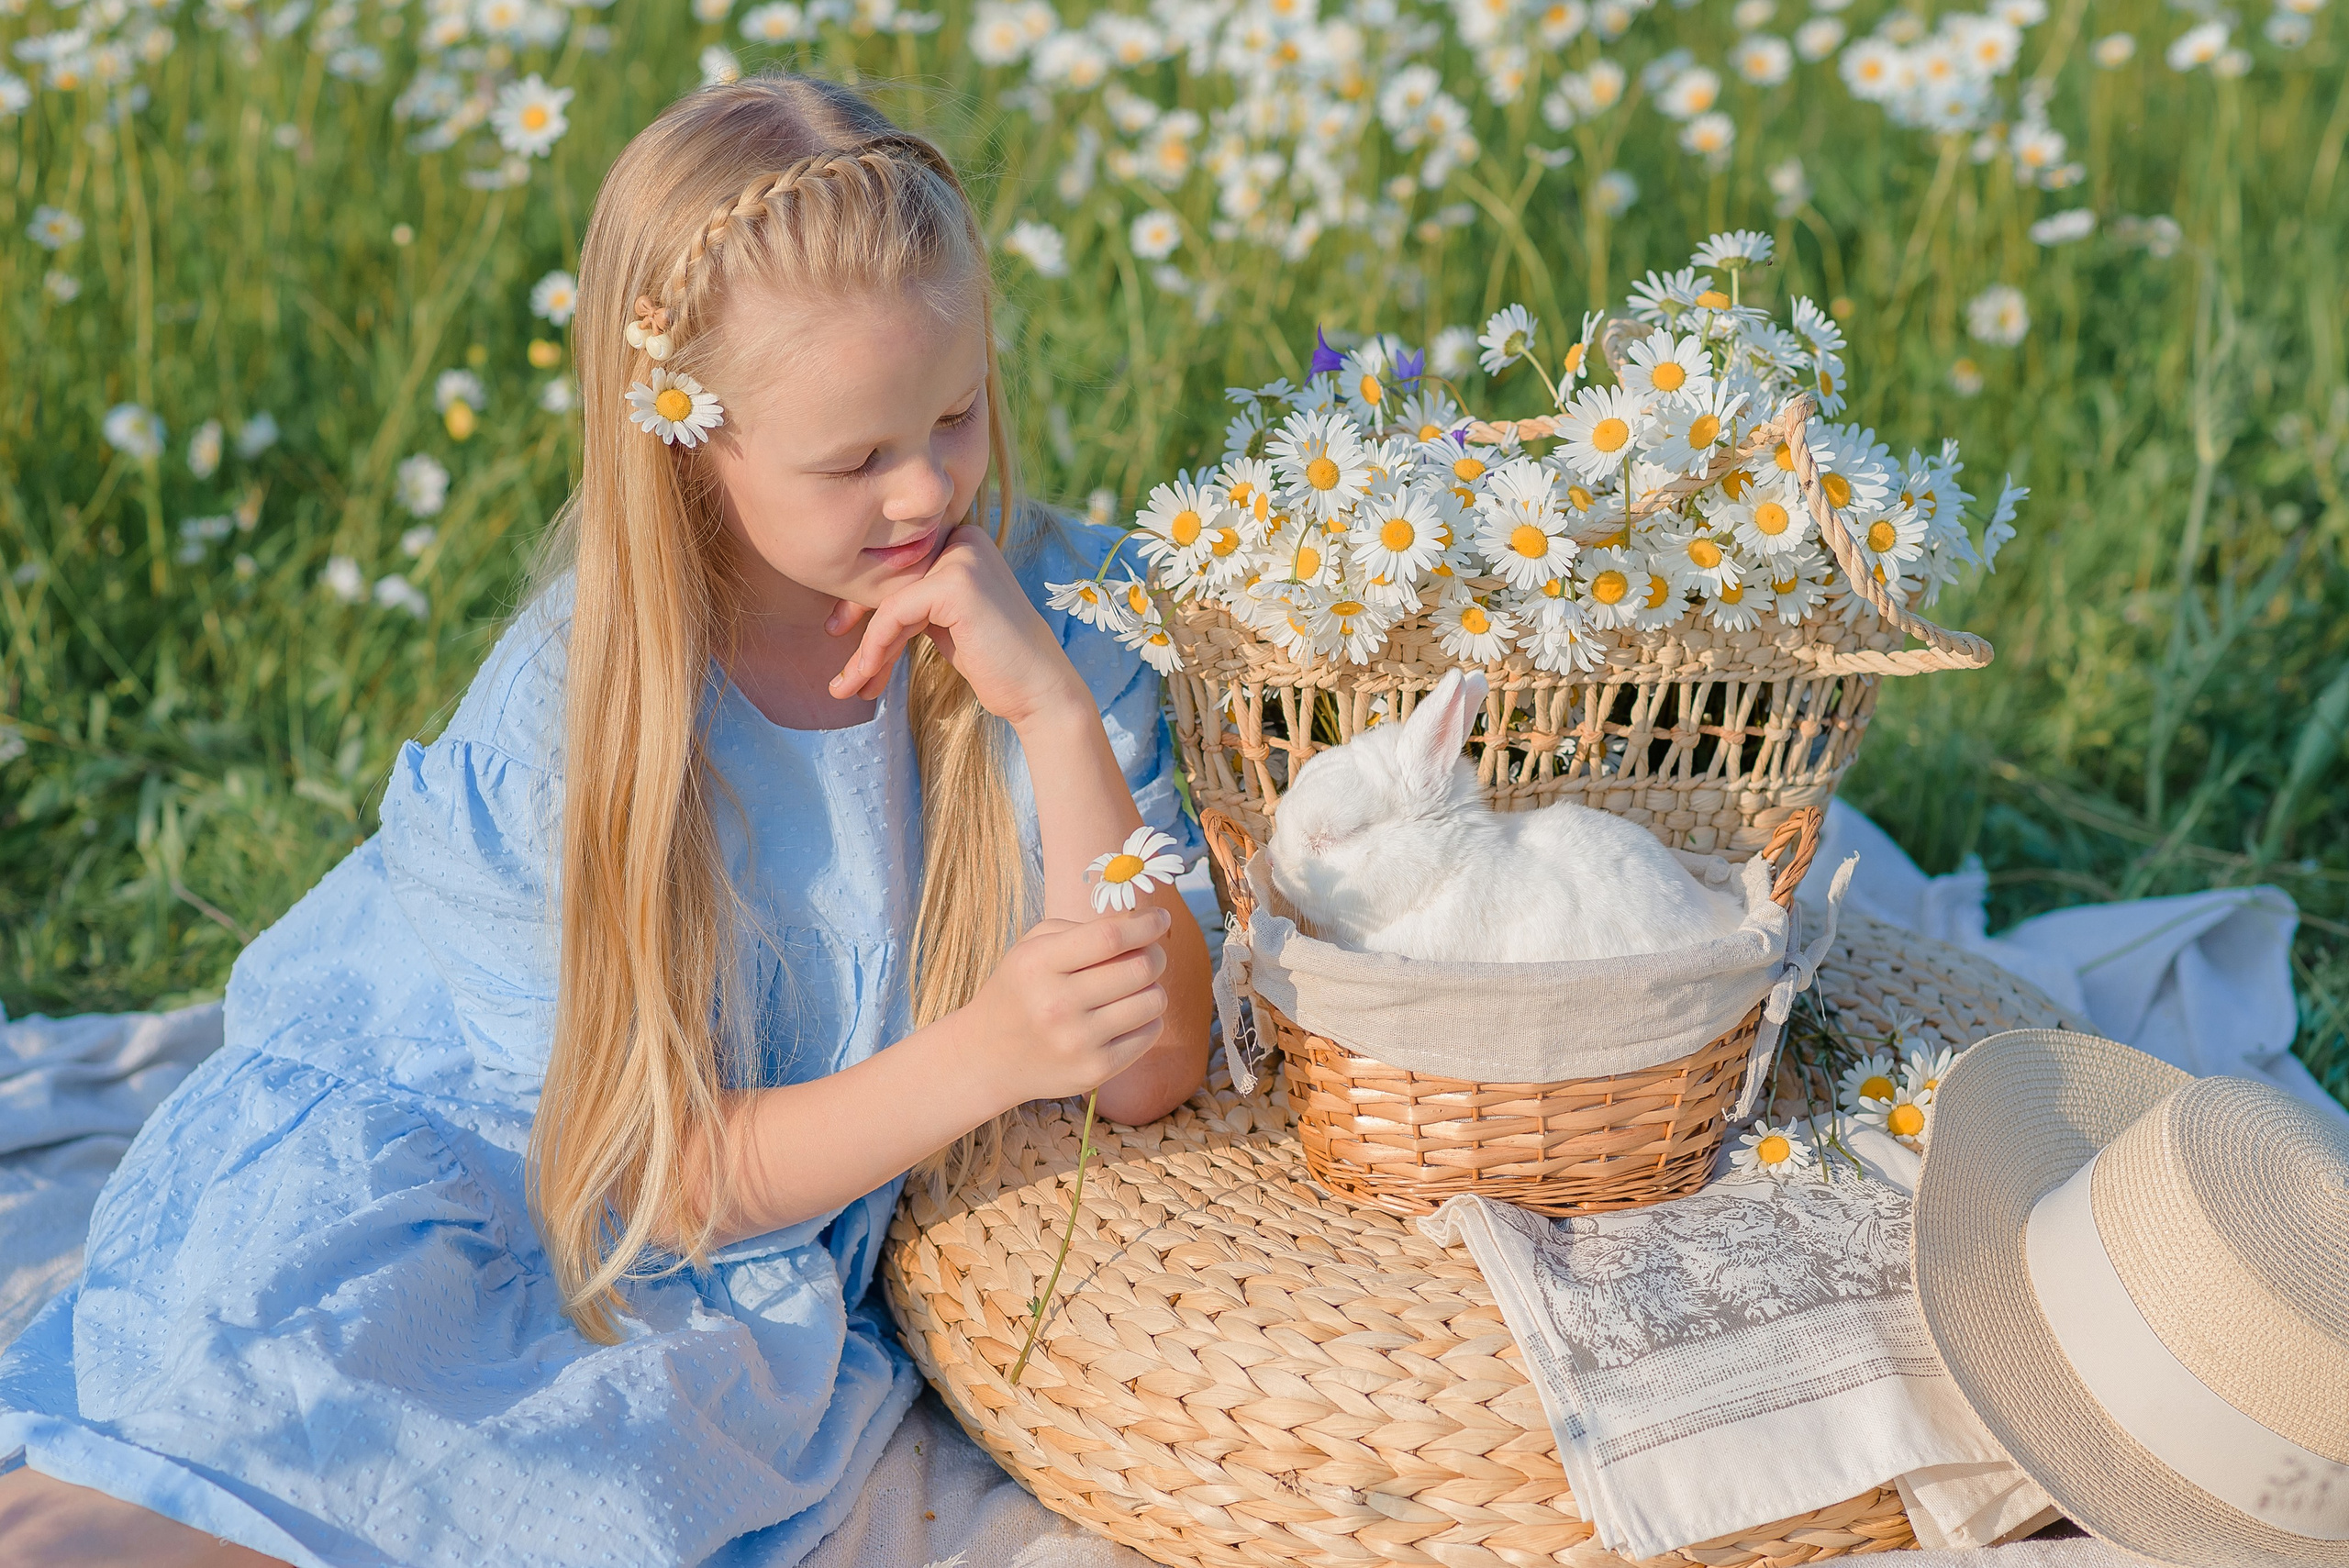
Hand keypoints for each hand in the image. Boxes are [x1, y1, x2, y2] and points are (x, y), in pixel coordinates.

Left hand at [827, 525, 1087, 728]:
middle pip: (889, 579)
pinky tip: (866, 676)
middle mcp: (965, 538)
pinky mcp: (956, 582)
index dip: (864, 604)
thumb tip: (848, 605)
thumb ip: (912, 601)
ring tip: (846, 688)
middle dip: (859, 627)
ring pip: (888, 600)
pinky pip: (894, 612)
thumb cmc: (994, 662)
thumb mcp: (944, 621)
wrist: (1039, 691)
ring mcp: (962, 557)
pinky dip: (875, 646)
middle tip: (841, 673)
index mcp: (964, 540)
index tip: (841, 638)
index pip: (899, 565)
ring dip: (863, 651)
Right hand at [964, 908, 1170, 1104]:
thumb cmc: (1020, 990)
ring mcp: (1077, 1042)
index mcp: (1038, 964)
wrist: (987, 1056)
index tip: (1161, 918)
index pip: (1109, 937)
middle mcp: (1057, 1004)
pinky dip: (1146, 1019)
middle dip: (1154, 955)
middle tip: (1149, 954)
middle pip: (1139, 968)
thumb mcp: (1033, 947)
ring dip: (1152, 988)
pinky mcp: (1094, 1071)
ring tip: (1132, 989)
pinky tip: (1124, 1017)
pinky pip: (1149, 1034)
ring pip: (1153, 1001)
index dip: (1144, 924)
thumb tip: (1142, 924)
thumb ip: (1084, 928)